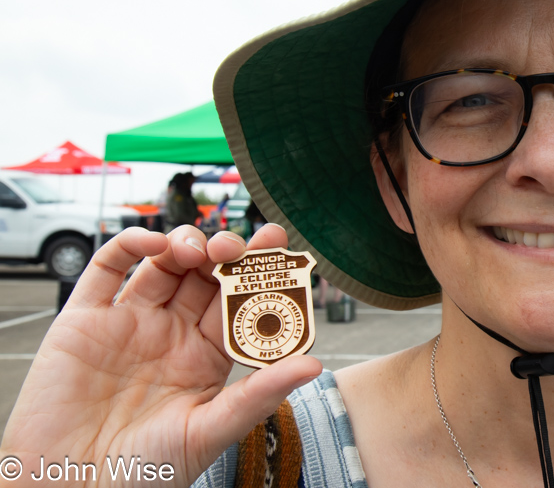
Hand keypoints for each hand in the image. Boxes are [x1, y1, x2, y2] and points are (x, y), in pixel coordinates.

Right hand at [0, 225, 322, 486]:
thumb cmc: (143, 473)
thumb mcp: (210, 433)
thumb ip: (260, 395)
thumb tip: (314, 364)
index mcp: (205, 356)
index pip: (239, 302)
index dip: (258, 272)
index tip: (278, 246)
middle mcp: (170, 333)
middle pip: (205, 274)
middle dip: (226, 252)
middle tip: (238, 246)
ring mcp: (129, 322)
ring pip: (163, 262)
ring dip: (186, 242)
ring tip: (201, 249)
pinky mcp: (85, 320)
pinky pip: (107, 269)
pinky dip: (130, 244)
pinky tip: (154, 243)